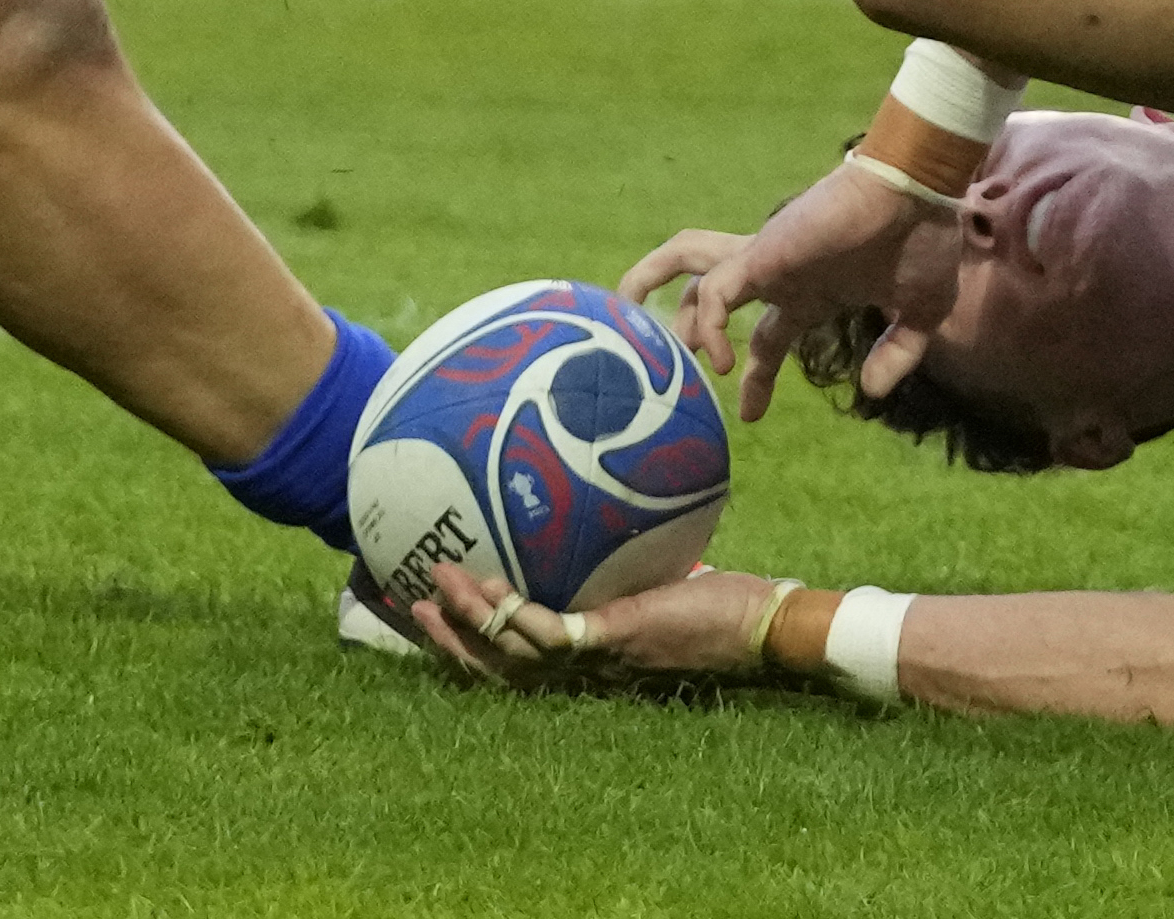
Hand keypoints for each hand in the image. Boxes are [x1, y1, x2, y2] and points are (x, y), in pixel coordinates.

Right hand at [407, 562, 791, 688]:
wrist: (764, 628)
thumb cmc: (727, 603)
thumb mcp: (660, 576)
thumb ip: (627, 559)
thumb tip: (607, 503)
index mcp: (592, 657)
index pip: (521, 660)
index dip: (475, 644)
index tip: (438, 610)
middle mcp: (586, 668)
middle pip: (498, 668)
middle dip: (451, 641)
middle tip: (409, 605)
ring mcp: (596, 659)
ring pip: (510, 653)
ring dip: (465, 622)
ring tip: (429, 586)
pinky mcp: (613, 640)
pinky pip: (545, 631)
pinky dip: (508, 611)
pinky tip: (483, 583)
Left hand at [619, 162, 963, 420]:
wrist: (921, 195)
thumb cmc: (922, 242)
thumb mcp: (920, 314)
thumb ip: (897, 353)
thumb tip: (872, 391)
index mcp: (809, 292)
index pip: (766, 340)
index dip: (755, 378)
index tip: (748, 416)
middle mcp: (777, 276)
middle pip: (708, 292)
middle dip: (683, 328)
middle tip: (671, 374)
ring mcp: (766, 259)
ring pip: (689, 267)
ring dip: (658, 292)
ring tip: (645, 341)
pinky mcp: (765, 251)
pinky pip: (718, 288)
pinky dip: (709, 321)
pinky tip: (721, 358)